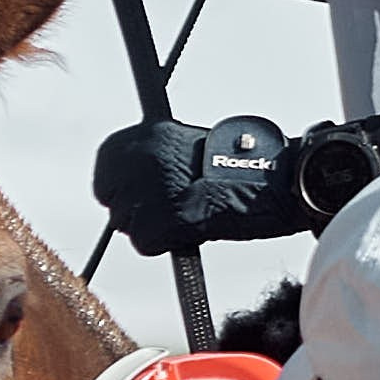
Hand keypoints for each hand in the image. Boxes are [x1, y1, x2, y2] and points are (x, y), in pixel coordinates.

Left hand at [92, 114, 305, 254]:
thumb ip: (159, 158)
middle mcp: (144, 158)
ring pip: (126, 223)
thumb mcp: (190, 147)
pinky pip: (145, 244)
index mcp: (151, 134)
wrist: (273, 182)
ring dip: (150, 227)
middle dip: (132, 208)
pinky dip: (163, 245)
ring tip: (184, 218)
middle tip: (163, 211)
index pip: (106, 164)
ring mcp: (150, 189)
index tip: (135, 192)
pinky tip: (186, 232)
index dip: (120, 184)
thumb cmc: (244, 166)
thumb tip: (142, 178)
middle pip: (112, 197)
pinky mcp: (160, 220)